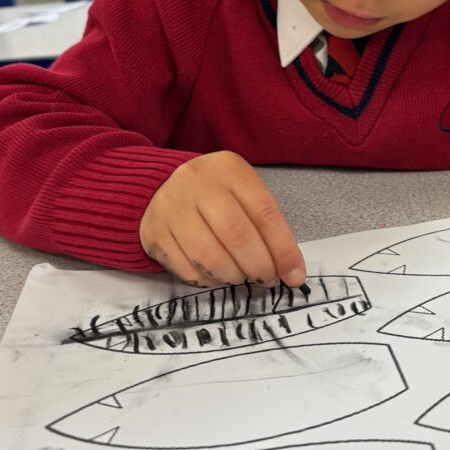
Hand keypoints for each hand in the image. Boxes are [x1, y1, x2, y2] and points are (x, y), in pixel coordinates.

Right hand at [140, 151, 306, 287]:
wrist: (163, 186)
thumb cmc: (216, 194)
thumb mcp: (244, 193)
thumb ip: (266, 226)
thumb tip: (291, 271)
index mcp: (229, 168)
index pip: (264, 213)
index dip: (283, 250)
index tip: (295, 276)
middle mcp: (197, 182)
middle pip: (237, 236)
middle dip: (259, 267)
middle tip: (268, 279)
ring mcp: (171, 206)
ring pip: (210, 257)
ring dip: (234, 276)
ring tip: (243, 276)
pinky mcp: (154, 232)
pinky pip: (187, 269)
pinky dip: (209, 281)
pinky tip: (217, 275)